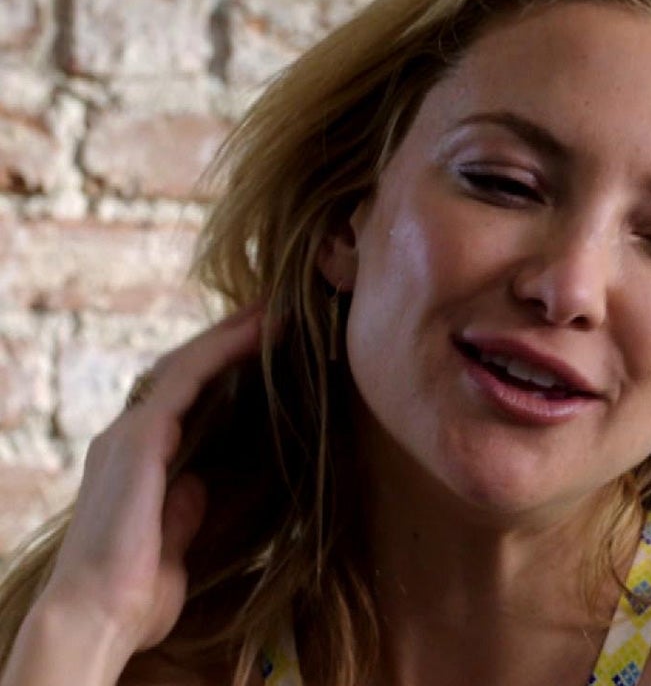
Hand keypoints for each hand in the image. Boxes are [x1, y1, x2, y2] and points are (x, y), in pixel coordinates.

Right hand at [6, 305, 263, 682]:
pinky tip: (255, 335)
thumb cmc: (139, 591)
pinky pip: (186, 380)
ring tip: (274, 310)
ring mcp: (129, 434)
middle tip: (275, 312)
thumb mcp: (176, 537)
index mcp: (139, 461)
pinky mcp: (138, 439)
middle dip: (229, 341)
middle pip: (185, 372)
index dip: (225, 369)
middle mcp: (129, 437)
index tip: (267, 347)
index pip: (186, 399)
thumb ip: (187, 505)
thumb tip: (202, 484)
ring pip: (186, 365)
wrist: (99, 616)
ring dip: (231, 335)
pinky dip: (222, 352)